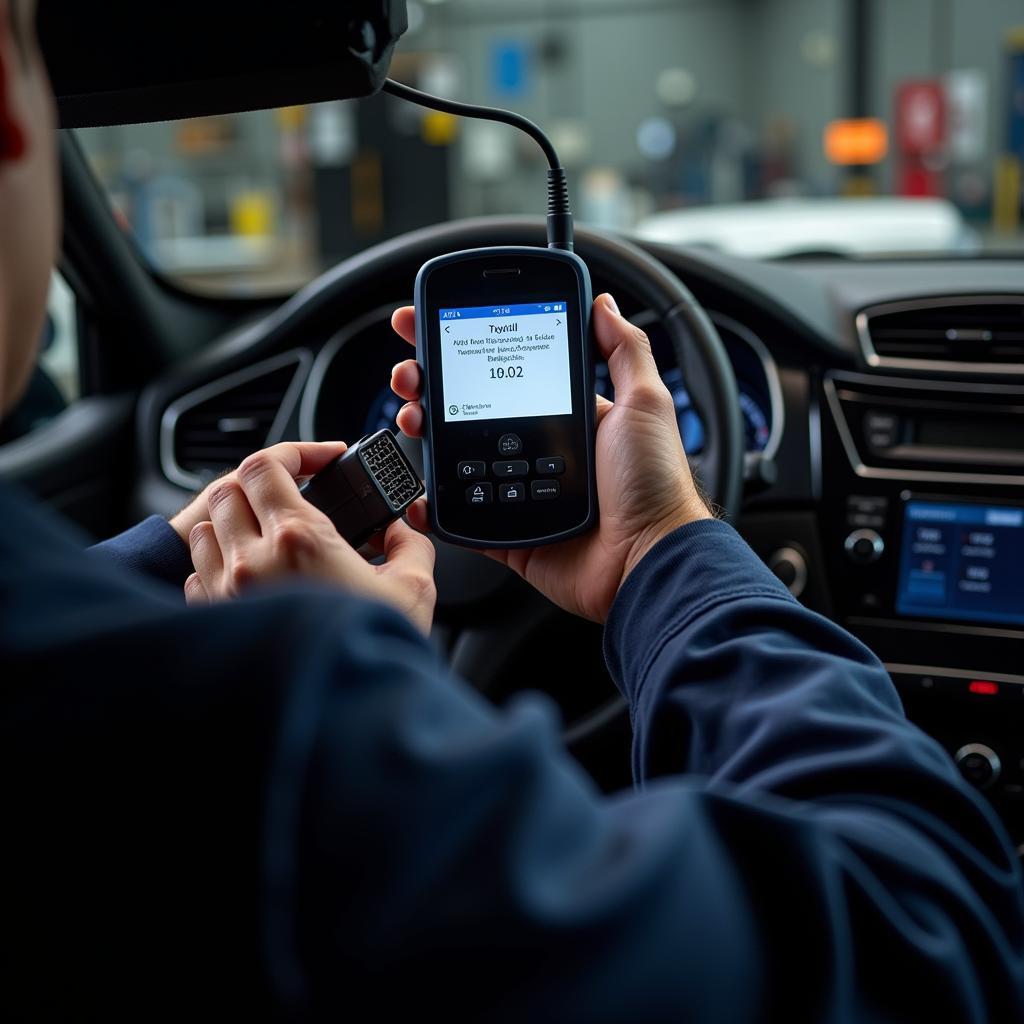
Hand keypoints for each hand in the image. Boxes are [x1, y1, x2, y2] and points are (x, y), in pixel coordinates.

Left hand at [183, 442, 436, 633]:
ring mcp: (225, 592)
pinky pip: (196, 574)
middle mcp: (252, 560)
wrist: (343, 717)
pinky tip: (250, 577)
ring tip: (267, 535)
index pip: (267, 465)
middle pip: (228, 489)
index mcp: (300, 539)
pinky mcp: (213, 621)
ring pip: (205, 528)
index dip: (294, 452)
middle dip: (262, 484)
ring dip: (234, 521)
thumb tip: (401, 531)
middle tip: (294, 495)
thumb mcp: (414, 589)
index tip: (320, 460)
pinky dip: (217, 564)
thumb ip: (410, 545)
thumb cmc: (373, 654)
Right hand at [390, 292, 710, 622]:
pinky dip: (434, 506)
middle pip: (470, 410)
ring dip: (425, 433)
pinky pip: (462, 519)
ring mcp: (519, 491)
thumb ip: (623, 351)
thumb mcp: (644, 402)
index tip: (432, 326)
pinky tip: (417, 488)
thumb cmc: (655, 483)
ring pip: (458, 459)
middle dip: (432, 385)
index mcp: (564, 417)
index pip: (505, 373)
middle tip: (410, 372)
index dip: (468, 349)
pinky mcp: (510, 534)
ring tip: (410, 415)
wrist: (650, 557)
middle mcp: (538, 451)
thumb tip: (602, 303)